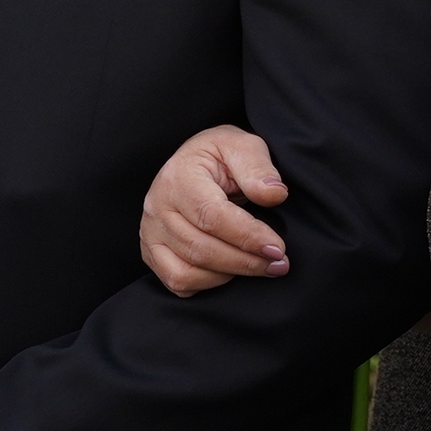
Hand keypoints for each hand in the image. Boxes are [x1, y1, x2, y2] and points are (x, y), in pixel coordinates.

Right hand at [139, 123, 289, 295]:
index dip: (247, 236)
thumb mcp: (244, 146)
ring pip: (187, 271)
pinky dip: (206, 284)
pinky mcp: (152, 253)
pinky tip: (231, 271)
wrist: (197, 162)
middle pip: (200, 248)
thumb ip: (258, 168)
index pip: (211, 216)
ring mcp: (151, 233)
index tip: (277, 248)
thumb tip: (275, 194)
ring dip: (229, 275)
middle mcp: (158, 207)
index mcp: (179, 177)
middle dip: (245, 261)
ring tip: (260, 267)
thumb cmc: (222, 155)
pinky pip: (177, 282)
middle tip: (278, 264)